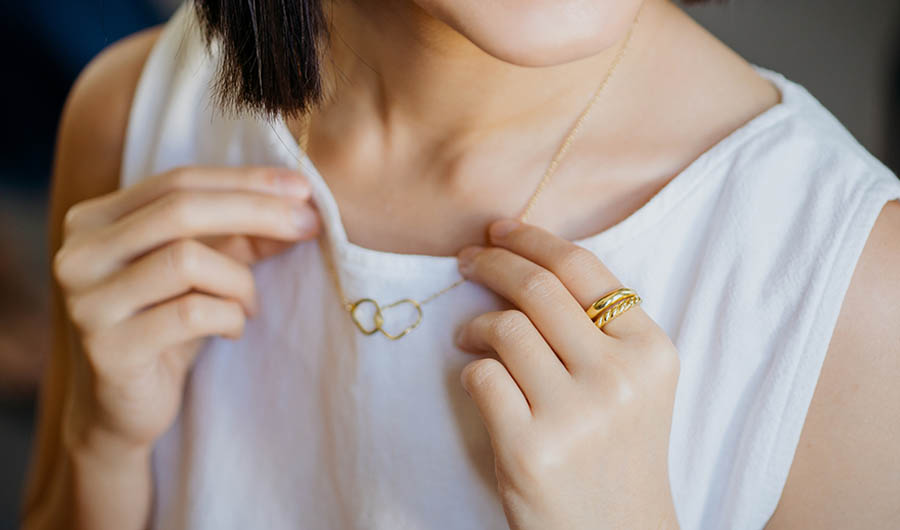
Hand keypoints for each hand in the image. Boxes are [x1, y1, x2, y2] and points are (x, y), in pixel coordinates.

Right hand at [53, 166, 320, 455]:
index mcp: (95, 221)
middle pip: (180, 209)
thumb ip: (242, 235)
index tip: (303, 188)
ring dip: (240, 280)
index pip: (179, 181)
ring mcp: (88, 302)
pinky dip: (230, 317)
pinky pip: (191, 314)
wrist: (123, 410)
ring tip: (249, 304)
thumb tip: (300, 202)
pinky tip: (233, 330)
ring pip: (186, 260)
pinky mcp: (108, 349)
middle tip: (309, 225)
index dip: (246, 180)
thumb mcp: (207, 272)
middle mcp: (80, 254)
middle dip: (257, 211)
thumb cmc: (167, 328)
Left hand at [454, 218, 680, 529]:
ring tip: (468, 337)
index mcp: (651, 350)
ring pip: (505, 328)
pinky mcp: (531, 448)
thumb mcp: (633, 384)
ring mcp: (576, 414)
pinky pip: (482, 377)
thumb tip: (522, 263)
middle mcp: (620, 377)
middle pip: (538, 288)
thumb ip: (598, 328)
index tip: (497, 231)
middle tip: (465, 260)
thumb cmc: (617, 453)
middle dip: (491, 262)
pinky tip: (477, 382)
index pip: (583, 268)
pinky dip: (469, 371)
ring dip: (474, 325)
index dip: (532, 239)